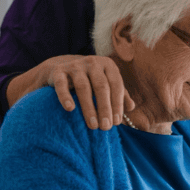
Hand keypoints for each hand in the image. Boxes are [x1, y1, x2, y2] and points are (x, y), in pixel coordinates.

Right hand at [12, 55, 134, 129]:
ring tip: (92, 125)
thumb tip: (131, 107)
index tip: (116, 122)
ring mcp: (75, 65)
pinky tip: (70, 109)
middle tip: (105, 127)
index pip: (116, 85)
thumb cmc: (92, 81)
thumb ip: (120, 94)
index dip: (117, 104)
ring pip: (83, 87)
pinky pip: (61, 84)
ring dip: (89, 108)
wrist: (64, 69)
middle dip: (105, 108)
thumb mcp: (107, 84)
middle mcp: (93, 62)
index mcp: (108, 65)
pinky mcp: (59, 71)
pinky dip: (66, 96)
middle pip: (101, 86)